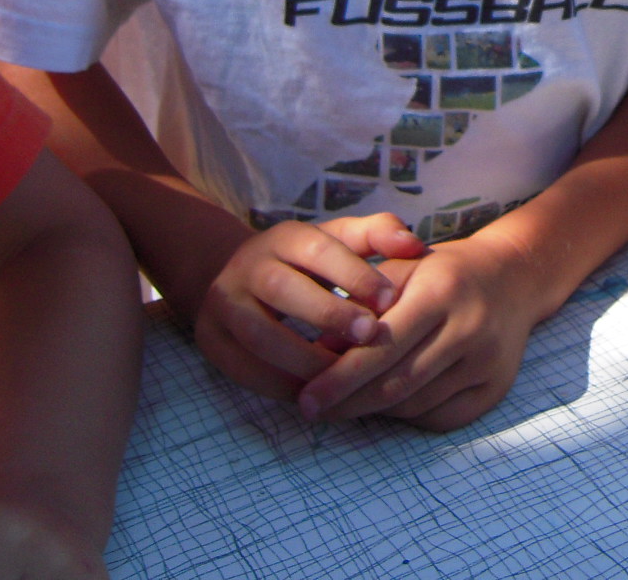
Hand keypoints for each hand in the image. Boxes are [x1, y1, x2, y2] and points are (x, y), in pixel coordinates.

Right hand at [195, 211, 423, 402]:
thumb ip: (378, 236)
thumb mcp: (339, 240)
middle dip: (329, 316)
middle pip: (283, 291)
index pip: (319, 250)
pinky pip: (243, 368)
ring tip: (345, 374)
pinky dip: (280, 383)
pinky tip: (315, 391)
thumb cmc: (308, 262)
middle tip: (370, 337)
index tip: (390, 301)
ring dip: (305, 359)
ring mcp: (224, 304)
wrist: (238, 275)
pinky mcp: (211, 340)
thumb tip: (416, 243)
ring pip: (260, 335)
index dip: (355, 275)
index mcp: (285, 238)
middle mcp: (248, 267)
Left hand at [294, 227, 539, 430]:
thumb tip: (317, 351)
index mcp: (441, 292)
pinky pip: (440, 416)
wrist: (514, 277)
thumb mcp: (402, 269)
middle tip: (313, 410)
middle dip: (348, 402)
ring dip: (374, 409)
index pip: (382, 347)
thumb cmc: (444, 272)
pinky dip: (408, 414)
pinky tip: (389, 402)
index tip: (306, 399)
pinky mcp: (496, 387)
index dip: (340, 378)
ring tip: (345, 402)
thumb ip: (360, 305)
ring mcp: (487, 361)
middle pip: (397, 383)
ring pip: (416, 404)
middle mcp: (469, 328)